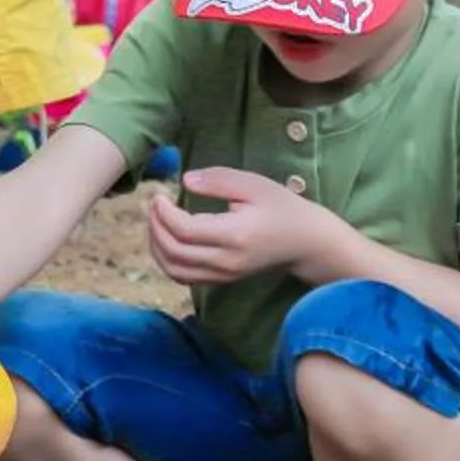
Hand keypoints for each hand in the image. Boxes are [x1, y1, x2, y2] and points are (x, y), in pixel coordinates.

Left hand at [144, 168, 344, 286]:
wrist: (306, 242)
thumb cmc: (282, 207)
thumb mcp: (255, 184)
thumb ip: (219, 180)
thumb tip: (185, 180)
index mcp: (235, 235)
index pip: (184, 230)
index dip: (163, 213)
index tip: (159, 194)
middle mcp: (226, 261)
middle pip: (173, 252)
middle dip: (155, 227)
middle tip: (154, 204)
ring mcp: (223, 275)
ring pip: (174, 270)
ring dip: (156, 245)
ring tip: (156, 220)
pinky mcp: (221, 280)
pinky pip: (183, 277)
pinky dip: (167, 260)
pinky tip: (166, 238)